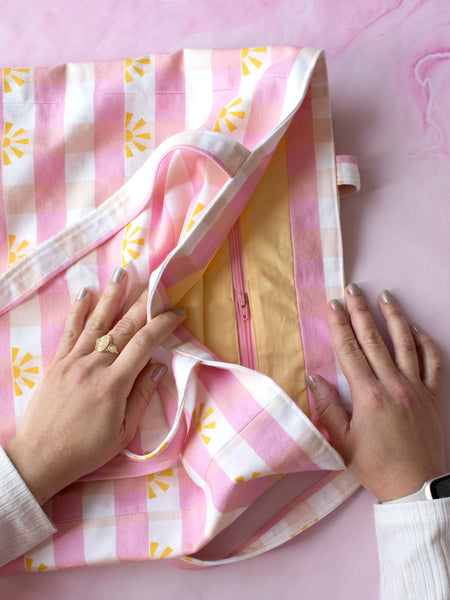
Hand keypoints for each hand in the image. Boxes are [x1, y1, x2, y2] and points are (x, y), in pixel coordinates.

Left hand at [5, 268, 185, 505]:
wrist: (41, 457)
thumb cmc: (86, 450)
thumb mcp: (123, 431)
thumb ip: (142, 396)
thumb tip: (159, 366)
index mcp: (114, 384)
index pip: (144, 343)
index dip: (163, 324)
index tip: (178, 312)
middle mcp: (93, 365)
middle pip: (123, 326)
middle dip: (142, 302)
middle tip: (156, 280)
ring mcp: (73, 361)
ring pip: (96, 322)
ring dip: (111, 296)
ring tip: (122, 272)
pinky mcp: (57, 363)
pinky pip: (70, 332)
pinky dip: (78, 311)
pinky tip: (85, 293)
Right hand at [306, 284, 445, 502]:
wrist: (416, 487)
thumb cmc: (375, 467)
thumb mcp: (341, 442)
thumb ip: (327, 407)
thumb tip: (313, 377)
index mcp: (368, 396)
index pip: (349, 350)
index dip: (339, 324)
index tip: (333, 304)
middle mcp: (393, 385)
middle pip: (374, 339)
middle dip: (361, 310)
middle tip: (353, 288)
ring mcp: (416, 388)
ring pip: (405, 343)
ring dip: (394, 316)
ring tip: (385, 296)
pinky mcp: (432, 396)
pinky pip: (433, 362)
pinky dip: (425, 342)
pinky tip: (415, 329)